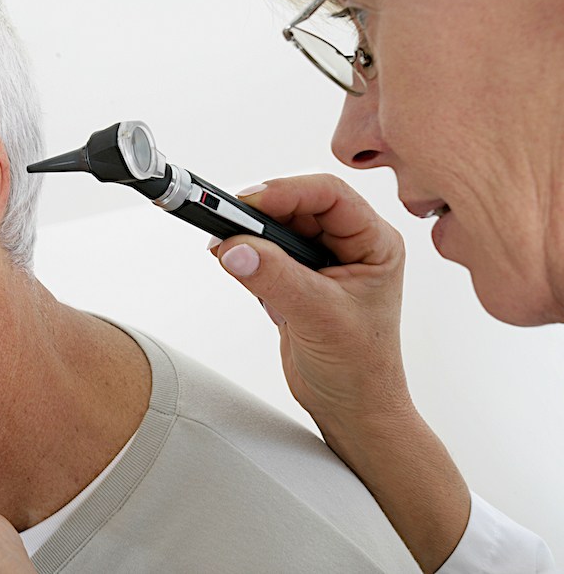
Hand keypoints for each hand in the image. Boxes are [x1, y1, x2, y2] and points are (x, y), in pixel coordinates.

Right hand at [211, 175, 410, 430]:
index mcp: (375, 242)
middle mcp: (350, 244)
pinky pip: (265, 250)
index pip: (328, 194)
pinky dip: (245, 254)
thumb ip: (275, 278)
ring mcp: (321, 261)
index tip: (247, 203)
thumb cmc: (361, 368)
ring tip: (225, 246)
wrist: (351, 408)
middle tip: (226, 223)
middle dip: (261, 212)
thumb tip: (236, 248)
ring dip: (249, 233)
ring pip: (278, 226)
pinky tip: (235, 263)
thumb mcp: (318, 316)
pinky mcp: (296, 277)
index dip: (286, 191)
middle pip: (298, 204)